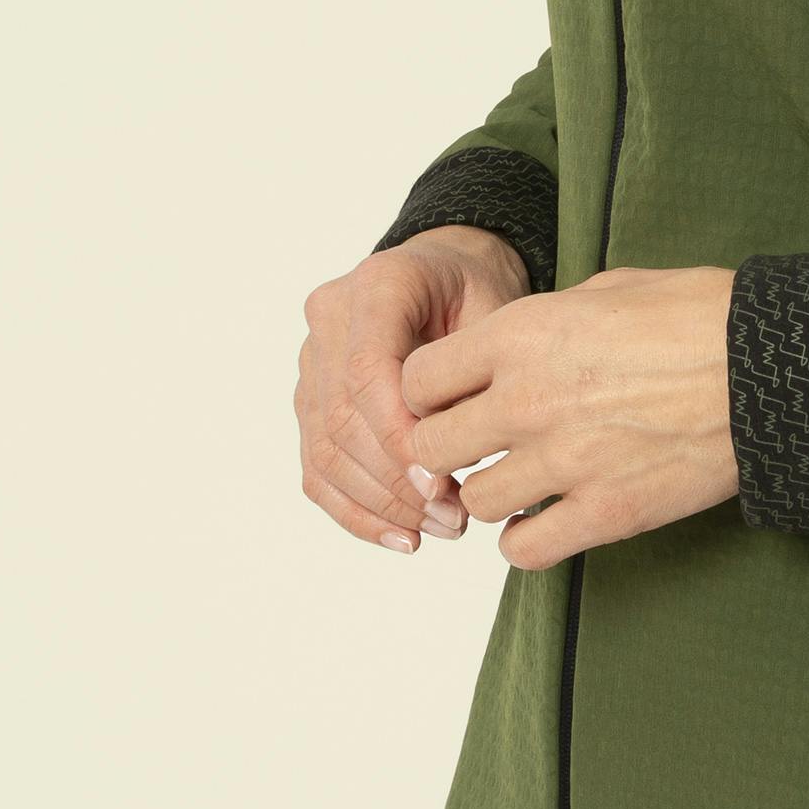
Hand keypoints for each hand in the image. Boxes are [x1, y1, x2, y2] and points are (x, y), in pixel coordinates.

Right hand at [294, 228, 529, 552]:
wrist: (450, 272)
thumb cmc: (479, 290)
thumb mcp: (496, 314)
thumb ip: (472, 377)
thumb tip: (454, 459)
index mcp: (376, 285)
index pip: (367, 373)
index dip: (398, 438)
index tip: (441, 484)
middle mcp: (329, 320)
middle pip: (343, 419)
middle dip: (396, 483)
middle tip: (453, 519)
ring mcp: (313, 361)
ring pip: (325, 450)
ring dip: (381, 505)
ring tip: (440, 529)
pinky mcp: (312, 400)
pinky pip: (318, 467)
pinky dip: (357, 510)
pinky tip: (401, 536)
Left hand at [398, 263, 739, 571]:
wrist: (771, 368)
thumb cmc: (702, 316)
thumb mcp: (611, 286)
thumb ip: (550, 318)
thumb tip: (524, 344)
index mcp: (525, 334)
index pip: (418, 379)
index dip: (431, 390)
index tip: (454, 396)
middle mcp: (529, 400)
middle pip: (431, 445)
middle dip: (448, 444)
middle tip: (478, 443)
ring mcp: (565, 463)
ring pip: (476, 499)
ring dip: (494, 490)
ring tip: (524, 479)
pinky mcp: (605, 514)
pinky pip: (525, 550)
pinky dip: (527, 540)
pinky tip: (546, 519)